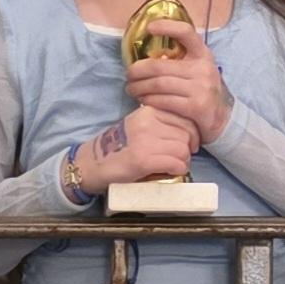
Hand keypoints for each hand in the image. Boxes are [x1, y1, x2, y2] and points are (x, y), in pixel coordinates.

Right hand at [73, 105, 195, 188]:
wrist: (93, 164)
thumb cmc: (118, 148)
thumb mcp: (138, 126)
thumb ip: (160, 124)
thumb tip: (189, 132)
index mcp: (147, 111)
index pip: (183, 117)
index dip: (191, 132)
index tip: (190, 143)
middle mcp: (147, 123)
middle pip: (186, 133)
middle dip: (188, 147)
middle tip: (182, 157)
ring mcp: (145, 141)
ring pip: (183, 149)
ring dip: (183, 160)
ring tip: (175, 165)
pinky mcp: (144, 160)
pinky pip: (176, 163)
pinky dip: (178, 169)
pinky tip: (171, 172)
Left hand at [123, 18, 233, 143]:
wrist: (222, 118)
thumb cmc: (202, 90)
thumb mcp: (197, 70)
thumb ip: (179, 61)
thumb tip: (145, 58)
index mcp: (203, 54)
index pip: (187, 32)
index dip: (167, 27)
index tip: (149, 28)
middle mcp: (203, 68)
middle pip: (160, 65)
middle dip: (138, 70)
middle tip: (128, 75)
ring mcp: (201, 88)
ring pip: (159, 84)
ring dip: (139, 87)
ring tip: (131, 89)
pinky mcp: (196, 106)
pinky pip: (164, 101)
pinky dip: (149, 100)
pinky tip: (143, 100)